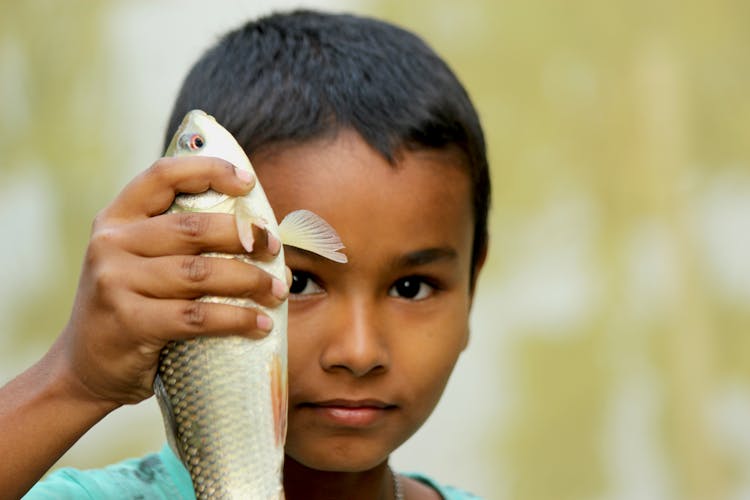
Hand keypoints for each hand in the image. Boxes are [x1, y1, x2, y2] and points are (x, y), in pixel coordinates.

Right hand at [57, 156, 287, 407]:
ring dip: (250, 280)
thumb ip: (177, 240)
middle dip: (245, 235)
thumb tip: (257, 230)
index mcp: (117, 219)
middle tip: (275, 248)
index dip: (209, 171)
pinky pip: (196, 315)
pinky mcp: (129, 322)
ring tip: (277, 290)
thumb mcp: (138, 262)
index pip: (163, 175)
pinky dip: (236, 318)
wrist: (85, 370)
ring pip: (201, 272)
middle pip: (193, 227)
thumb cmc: (131, 308)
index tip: (248, 183)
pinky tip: (260, 324)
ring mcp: (115, 282)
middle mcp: (111, 243)